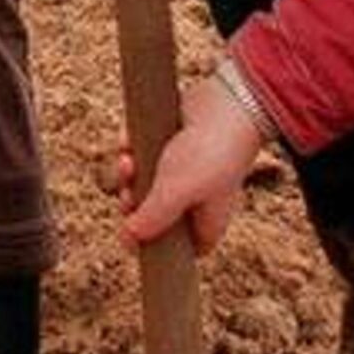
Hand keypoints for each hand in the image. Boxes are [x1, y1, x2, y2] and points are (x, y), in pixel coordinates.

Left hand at [121, 76, 265, 254]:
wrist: (227, 103)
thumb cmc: (209, 153)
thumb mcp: (175, 193)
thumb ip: (151, 220)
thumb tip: (128, 238)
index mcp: (204, 224)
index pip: (174, 250)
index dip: (149, 244)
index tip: (130, 230)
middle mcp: (194, 202)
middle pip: (150, 216)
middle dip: (132, 203)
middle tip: (127, 194)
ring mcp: (182, 174)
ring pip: (142, 184)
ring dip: (128, 174)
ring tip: (128, 161)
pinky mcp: (170, 146)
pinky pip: (141, 154)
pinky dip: (132, 148)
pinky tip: (129, 142)